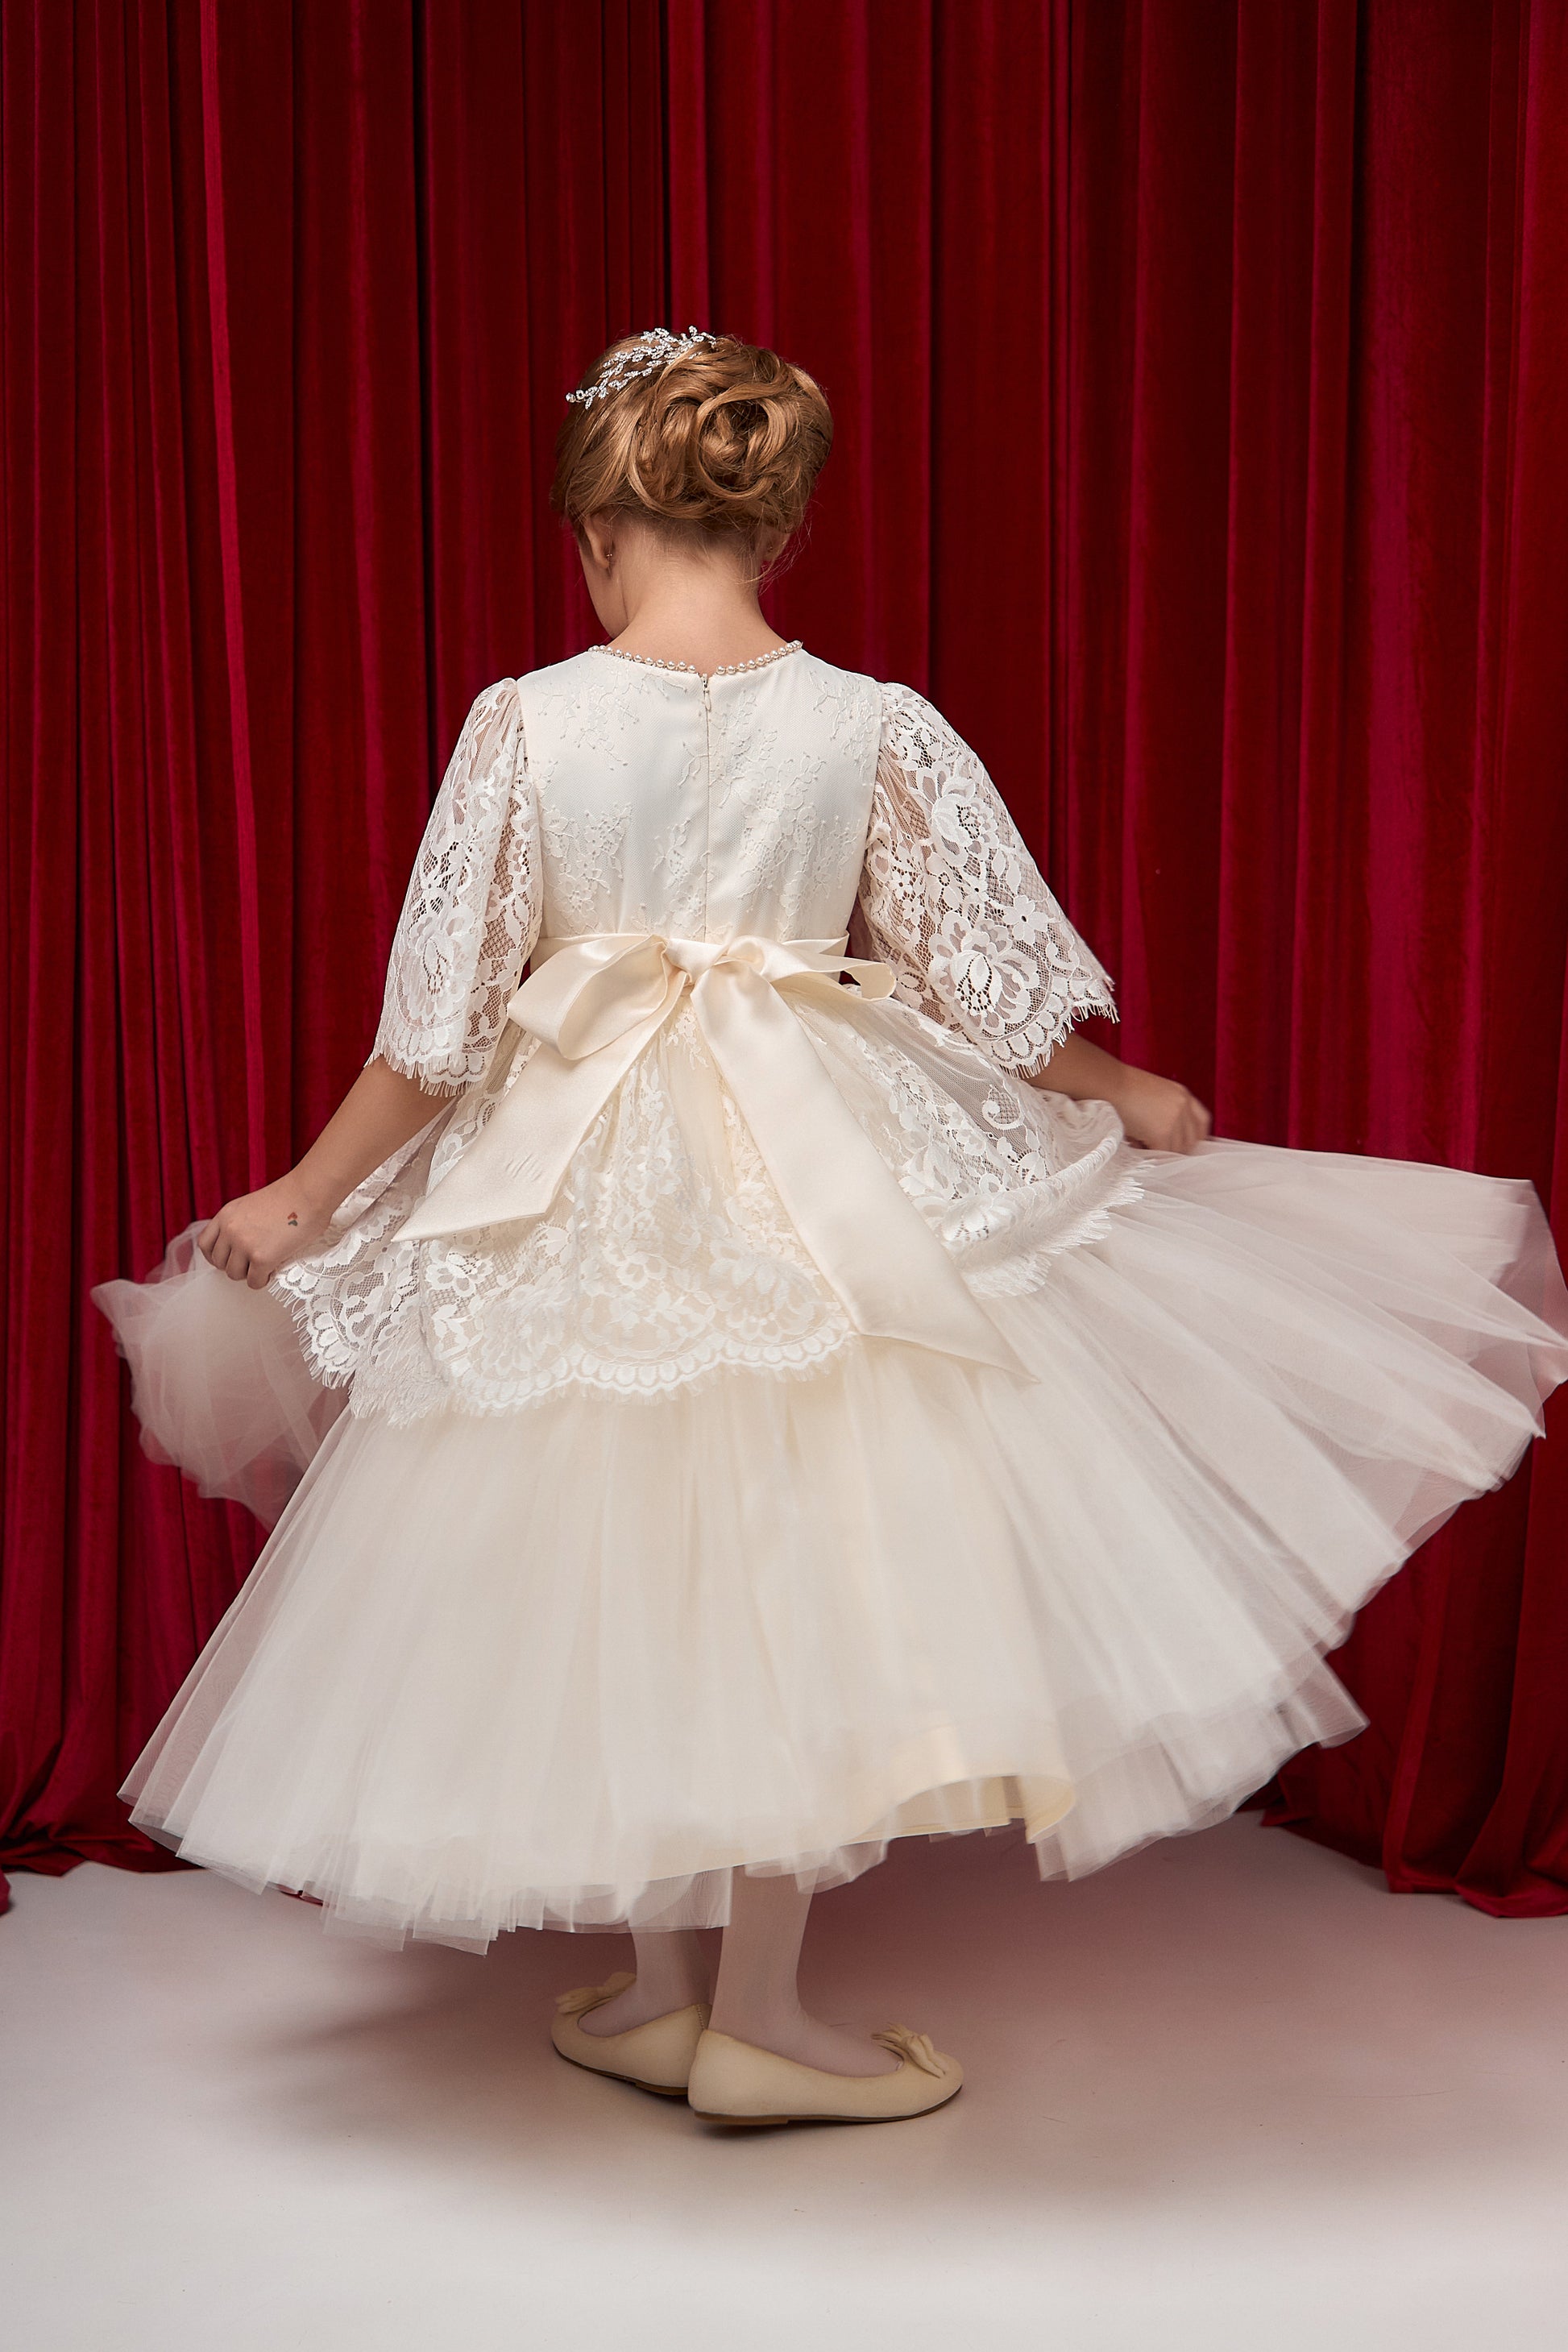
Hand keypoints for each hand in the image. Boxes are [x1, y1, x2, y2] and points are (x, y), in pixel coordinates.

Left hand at [198, 1176, 331, 1287]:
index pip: (205, 1244)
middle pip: (219, 1262)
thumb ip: (242, 1223)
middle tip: (252, 1263)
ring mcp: (244, 1244)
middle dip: (235, 1265)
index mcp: (226, 1215)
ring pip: (234, 1274)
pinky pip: (254, 1282)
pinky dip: (262, 1280)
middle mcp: (230, 1230)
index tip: (229, 1258)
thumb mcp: (253, 1204)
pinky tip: (273, 1271)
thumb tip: (247, 1243)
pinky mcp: (261, 1258)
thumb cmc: (292, 1196)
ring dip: (248, 1273)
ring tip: (264, 1266)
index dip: (216, 1256)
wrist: (309, 1193)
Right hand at [1112, 1065, 1211, 1152]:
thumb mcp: (1152, 1094)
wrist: (1110, 1084)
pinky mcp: (1162, 1133)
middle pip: (1191, 1139)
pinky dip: (1151, 1155)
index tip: (1188, 1146)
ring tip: (1141, 1143)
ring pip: (1176, 1149)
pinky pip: (1162, 1153)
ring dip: (1161, 1152)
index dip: (1196, 1137)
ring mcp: (1175, 1120)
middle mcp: (1183, 1106)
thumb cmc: (1122, 1087)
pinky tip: (1137, 1146)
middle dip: (1176, 1148)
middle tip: (1158, 1150)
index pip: (1202, 1121)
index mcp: (1183, 1095)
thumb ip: (1164, 1112)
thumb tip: (1162, 1139)